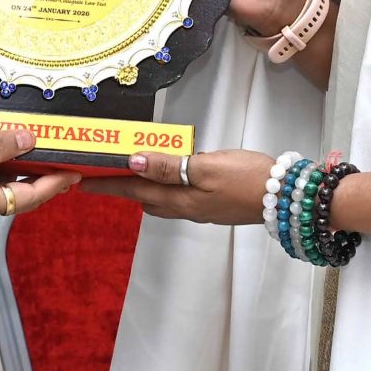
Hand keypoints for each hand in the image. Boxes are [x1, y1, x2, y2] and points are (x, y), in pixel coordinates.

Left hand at [82, 147, 271, 226]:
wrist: (287, 198)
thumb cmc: (248, 179)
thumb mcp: (207, 168)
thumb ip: (170, 166)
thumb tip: (134, 161)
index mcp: (180, 200)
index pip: (135, 191)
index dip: (109, 185)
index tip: (83, 182)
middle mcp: (186, 209)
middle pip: (144, 199)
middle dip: (122, 188)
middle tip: (101, 175)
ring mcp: (201, 209)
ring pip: (161, 201)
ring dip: (142, 189)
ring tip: (128, 174)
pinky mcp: (214, 205)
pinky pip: (178, 198)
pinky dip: (163, 187)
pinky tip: (169, 176)